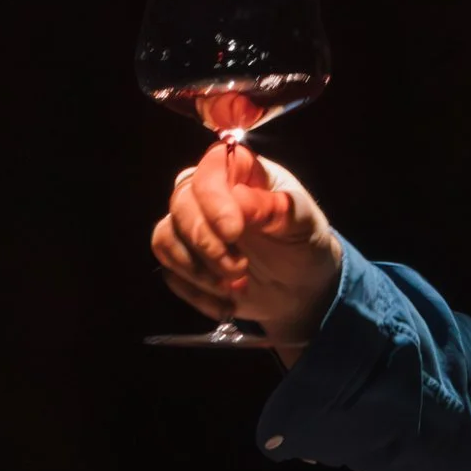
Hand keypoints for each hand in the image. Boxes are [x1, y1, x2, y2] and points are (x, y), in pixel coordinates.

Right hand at [149, 140, 342, 354]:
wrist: (301, 289)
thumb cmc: (304, 244)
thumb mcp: (304, 223)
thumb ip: (278, 208)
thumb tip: (240, 199)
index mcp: (242, 172)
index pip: (212, 166)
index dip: (214, 199)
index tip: (233, 233)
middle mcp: (208, 192)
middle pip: (180, 203)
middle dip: (206, 244)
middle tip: (239, 269)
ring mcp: (191, 225)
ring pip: (166, 237)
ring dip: (198, 271)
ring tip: (236, 287)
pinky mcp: (183, 258)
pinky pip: (169, 272)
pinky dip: (197, 293)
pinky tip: (227, 303)